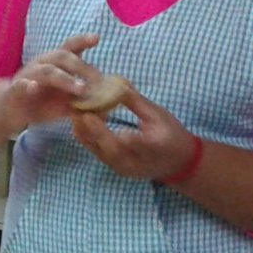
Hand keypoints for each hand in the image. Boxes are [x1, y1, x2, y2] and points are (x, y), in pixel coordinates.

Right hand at [0, 33, 101, 134]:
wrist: (11, 112)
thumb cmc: (41, 103)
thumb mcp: (65, 101)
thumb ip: (82, 100)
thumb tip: (108, 106)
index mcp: (55, 63)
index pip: (70, 48)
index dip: (82, 41)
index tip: (96, 38)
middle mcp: (42, 64)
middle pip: (63, 57)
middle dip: (82, 67)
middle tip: (98, 81)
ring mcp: (28, 76)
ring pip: (47, 71)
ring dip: (65, 78)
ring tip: (80, 89)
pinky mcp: (16, 91)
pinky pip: (21, 85)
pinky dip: (27, 85)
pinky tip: (33, 86)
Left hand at [70, 84, 199, 181]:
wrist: (179, 163)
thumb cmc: (172, 134)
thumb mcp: (159, 115)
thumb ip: (136, 102)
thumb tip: (117, 83)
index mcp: (151, 147)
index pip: (129, 141)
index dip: (107, 129)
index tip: (93, 115)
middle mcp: (134, 162)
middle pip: (107, 148)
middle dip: (90, 128)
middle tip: (77, 108)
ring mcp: (123, 168)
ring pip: (98, 151)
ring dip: (85, 132)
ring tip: (74, 112)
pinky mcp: (115, 168)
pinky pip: (98, 153)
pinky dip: (88, 137)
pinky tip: (80, 122)